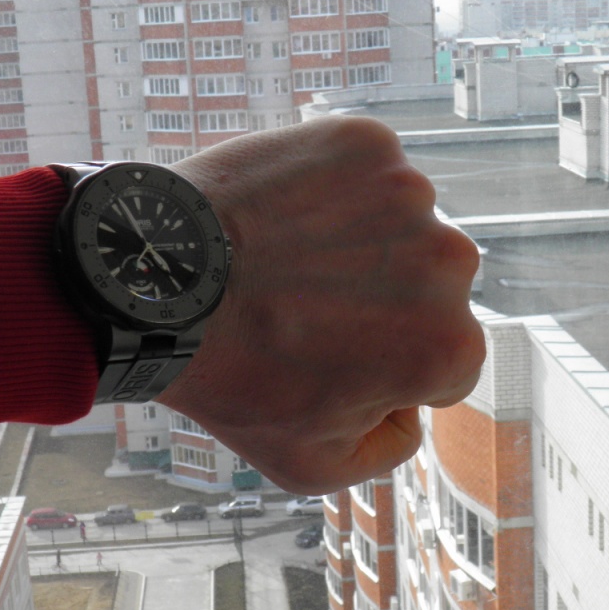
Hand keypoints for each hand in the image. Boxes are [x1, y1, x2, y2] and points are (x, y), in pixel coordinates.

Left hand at [161, 116, 484, 492]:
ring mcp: (409, 194)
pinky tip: (285, 218)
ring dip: (362, 242)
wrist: (158, 282)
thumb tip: (413, 411)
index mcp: (448, 346)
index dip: (392, 368)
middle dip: (386, 301)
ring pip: (402, 226)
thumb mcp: (314, 466)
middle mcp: (450, 263)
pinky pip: (367, 173)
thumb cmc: (232, 379)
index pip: (448, 361)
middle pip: (432, 288)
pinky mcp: (366, 143)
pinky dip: (336, 190)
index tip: (339, 357)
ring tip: (291, 262)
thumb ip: (391, 450)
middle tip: (311, 309)